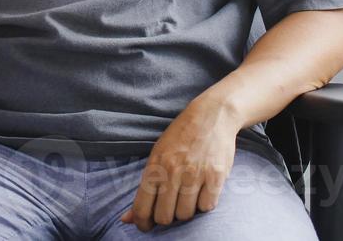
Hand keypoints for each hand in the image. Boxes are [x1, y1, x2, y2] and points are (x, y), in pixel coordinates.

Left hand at [121, 98, 239, 231]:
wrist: (210, 116)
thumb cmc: (180, 137)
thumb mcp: (157, 155)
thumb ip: (145, 187)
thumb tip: (126, 219)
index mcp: (154, 166)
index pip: (142, 206)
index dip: (142, 222)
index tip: (146, 226)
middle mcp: (172, 171)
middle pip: (164, 216)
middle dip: (166, 219)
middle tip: (170, 211)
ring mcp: (194, 174)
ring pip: (186, 214)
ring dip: (185, 212)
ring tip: (187, 198)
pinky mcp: (215, 176)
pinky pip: (207, 206)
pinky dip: (204, 204)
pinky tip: (203, 192)